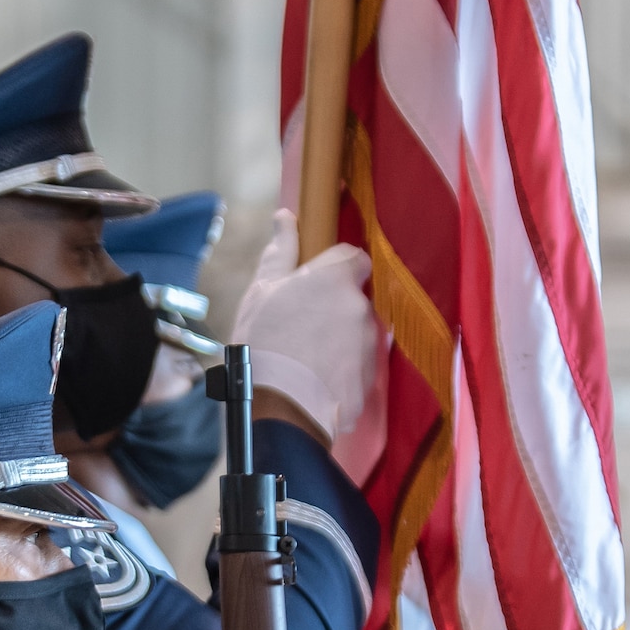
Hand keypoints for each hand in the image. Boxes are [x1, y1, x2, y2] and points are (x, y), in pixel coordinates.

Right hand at [231, 209, 376, 442]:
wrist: (280, 412)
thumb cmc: (265, 346)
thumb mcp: (261, 293)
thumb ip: (281, 253)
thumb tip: (286, 218)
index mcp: (336, 279)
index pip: (354, 258)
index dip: (336, 270)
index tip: (315, 284)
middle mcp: (360, 308)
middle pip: (353, 300)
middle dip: (333, 310)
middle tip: (301, 330)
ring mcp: (368, 347)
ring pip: (356, 336)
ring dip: (338, 343)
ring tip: (305, 363)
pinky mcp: (368, 382)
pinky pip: (355, 370)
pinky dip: (340, 375)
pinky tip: (314, 385)